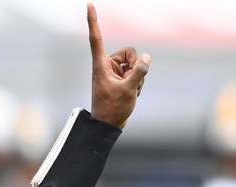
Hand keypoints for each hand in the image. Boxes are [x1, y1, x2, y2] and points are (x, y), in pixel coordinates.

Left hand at [87, 3, 149, 128]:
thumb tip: (146, 57)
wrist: (109, 125)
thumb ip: (139, 72)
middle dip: (136, 67)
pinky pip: (138, 72)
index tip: (88, 4)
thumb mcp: (129, 90)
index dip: (93, 20)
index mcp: (100, 65)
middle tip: (129, 85)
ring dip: (138, 78)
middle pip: (130, 52)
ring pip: (136, 63)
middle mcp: (107, 64)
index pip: (96, 38)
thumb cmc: (113, 109)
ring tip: (128, 92)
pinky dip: (138, 83)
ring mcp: (115, 71)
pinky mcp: (122, 77)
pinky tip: (131, 94)